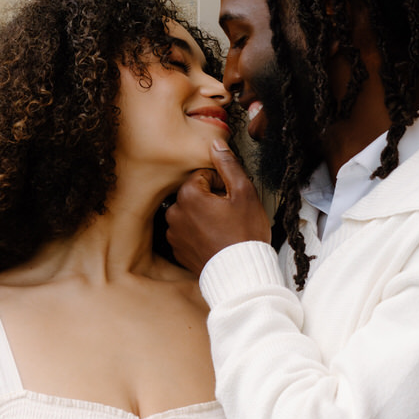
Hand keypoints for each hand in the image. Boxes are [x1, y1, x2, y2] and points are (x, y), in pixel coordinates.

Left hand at [165, 141, 270, 275]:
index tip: (233, 199)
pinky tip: (216, 240)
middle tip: (230, 215)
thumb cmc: (245, 235)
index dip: (223, 185)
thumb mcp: (244, 192)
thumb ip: (228, 164)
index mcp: (188, 195)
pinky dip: (199, 232)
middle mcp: (174, 213)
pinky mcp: (177, 249)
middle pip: (195, 193)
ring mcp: (174, 233)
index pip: (204, 175)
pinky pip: (188, 231)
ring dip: (205, 216)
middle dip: (212, 199)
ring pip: (191, 212)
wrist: (240, 274)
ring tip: (224, 229)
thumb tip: (216, 144)